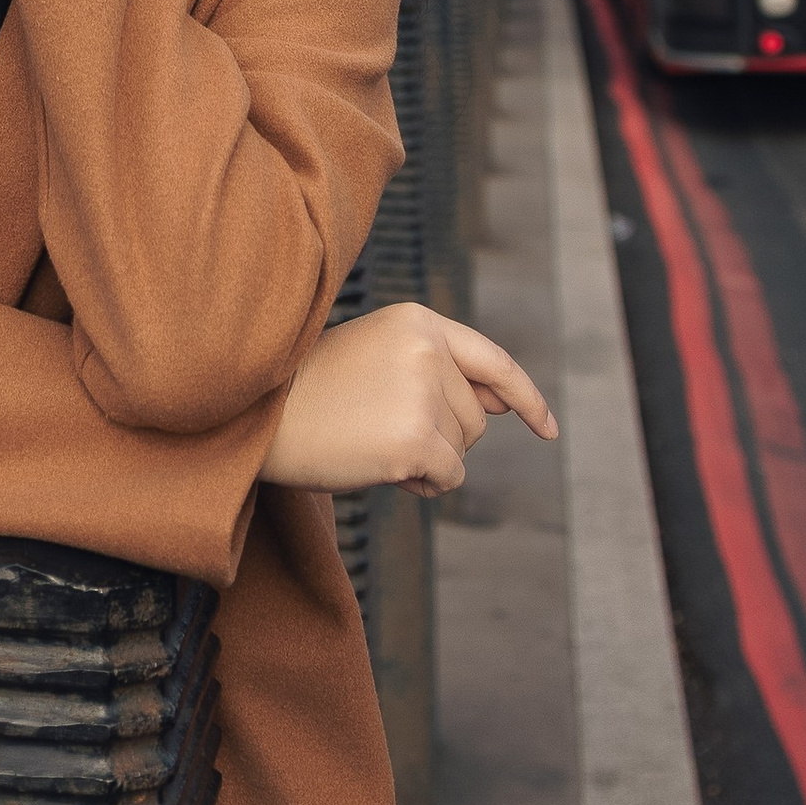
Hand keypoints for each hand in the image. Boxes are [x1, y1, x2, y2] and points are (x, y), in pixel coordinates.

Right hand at [259, 304, 557, 497]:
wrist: (258, 415)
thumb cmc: (312, 391)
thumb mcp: (378, 358)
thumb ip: (440, 373)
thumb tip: (505, 404)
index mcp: (418, 321)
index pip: (492, 360)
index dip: (525, 396)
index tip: (547, 428)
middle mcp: (428, 349)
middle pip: (476, 417)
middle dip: (443, 436)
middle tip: (379, 428)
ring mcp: (423, 394)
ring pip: (462, 450)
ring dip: (428, 459)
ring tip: (370, 440)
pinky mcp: (416, 439)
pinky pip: (448, 477)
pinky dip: (421, 483)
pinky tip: (378, 465)